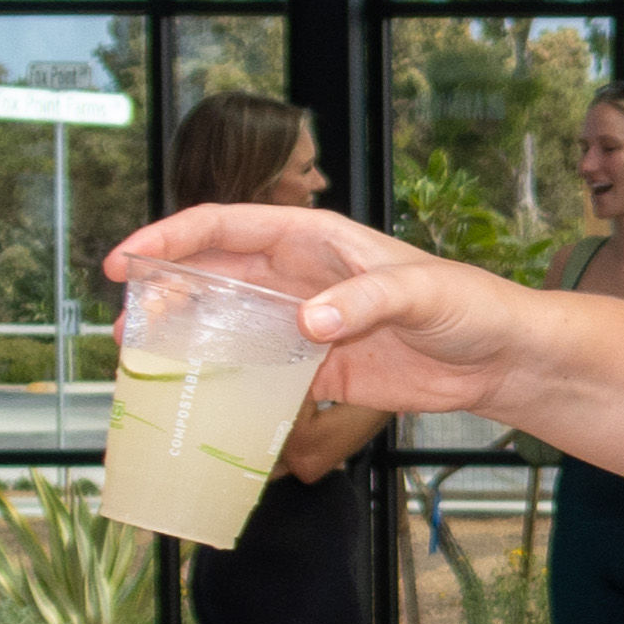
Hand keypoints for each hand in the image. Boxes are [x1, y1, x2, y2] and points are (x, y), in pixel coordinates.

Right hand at [106, 203, 542, 419]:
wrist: (500, 358)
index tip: (128, 261)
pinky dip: (225, 380)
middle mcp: (300, 276)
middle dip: (163, 293)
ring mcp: (304, 322)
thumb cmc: (469, 305)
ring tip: (141, 359)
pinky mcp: (317, 366)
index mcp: (314, 239)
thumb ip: (364, 301)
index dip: (171, 239)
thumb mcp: (421, 292)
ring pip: (227, 323)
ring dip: (184, 338)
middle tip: (124, 325)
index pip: (225, 227)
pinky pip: (258, 370)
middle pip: (213, 275)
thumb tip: (307, 321)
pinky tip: (195, 395)